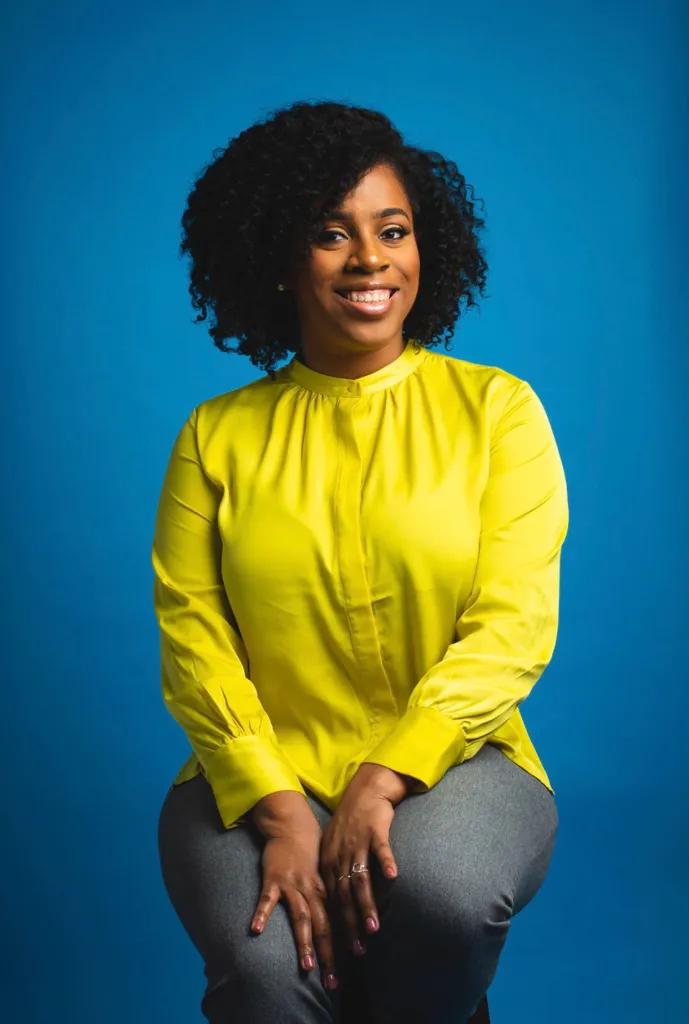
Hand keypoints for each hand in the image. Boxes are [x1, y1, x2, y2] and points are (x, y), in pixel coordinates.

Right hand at [250, 818, 339, 992]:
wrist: (292, 826)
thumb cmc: (308, 853)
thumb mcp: (323, 873)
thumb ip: (329, 895)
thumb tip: (343, 916)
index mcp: (325, 890)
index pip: (338, 921)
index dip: (346, 941)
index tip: (355, 961)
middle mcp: (311, 890)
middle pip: (323, 926)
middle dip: (329, 954)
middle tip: (333, 981)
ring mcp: (292, 885)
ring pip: (301, 917)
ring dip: (305, 942)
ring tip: (308, 965)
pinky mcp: (273, 879)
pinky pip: (267, 899)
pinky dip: (262, 913)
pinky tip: (256, 930)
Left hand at [318, 763, 411, 955]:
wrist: (365, 790)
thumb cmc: (352, 822)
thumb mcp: (336, 848)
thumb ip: (336, 873)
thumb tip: (336, 903)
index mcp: (328, 862)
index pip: (331, 900)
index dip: (337, 925)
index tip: (342, 950)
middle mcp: (340, 855)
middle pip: (343, 895)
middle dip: (350, 925)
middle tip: (357, 950)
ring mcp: (358, 843)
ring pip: (361, 879)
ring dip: (366, 905)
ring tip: (373, 928)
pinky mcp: (375, 830)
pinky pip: (381, 848)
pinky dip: (386, 862)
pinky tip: (394, 876)